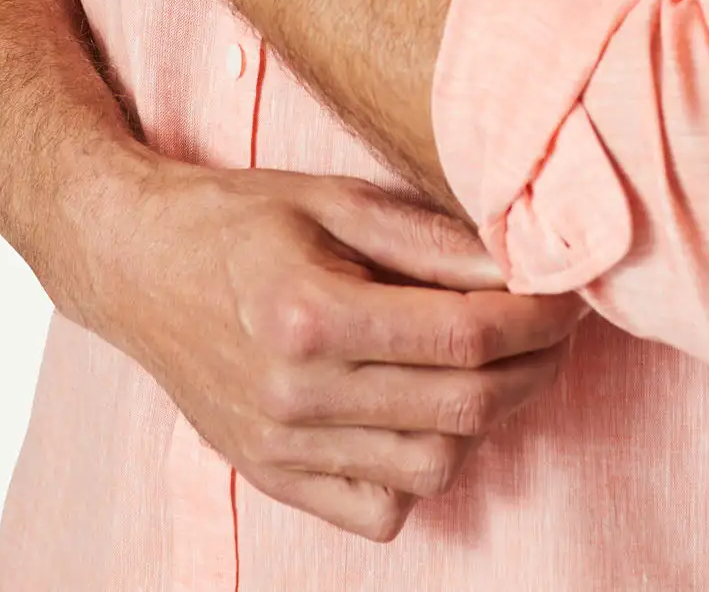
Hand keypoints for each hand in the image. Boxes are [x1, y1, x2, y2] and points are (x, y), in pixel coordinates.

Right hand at [85, 158, 583, 541]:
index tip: (570, 296)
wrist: (138, 263)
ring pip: (434, 469)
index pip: (464, 335)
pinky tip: (421, 412)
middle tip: (554, 329)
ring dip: (486, 419)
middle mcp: (294, 395)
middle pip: (463, 408)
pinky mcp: (271, 476)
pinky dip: (421, 473)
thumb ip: (428, 237)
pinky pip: (380, 510)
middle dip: (534, 368)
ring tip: (494, 365)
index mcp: (310, 314)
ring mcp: (280, 447)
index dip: (537, 318)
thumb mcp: (333, 199)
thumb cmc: (239, 219)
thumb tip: (521, 263)